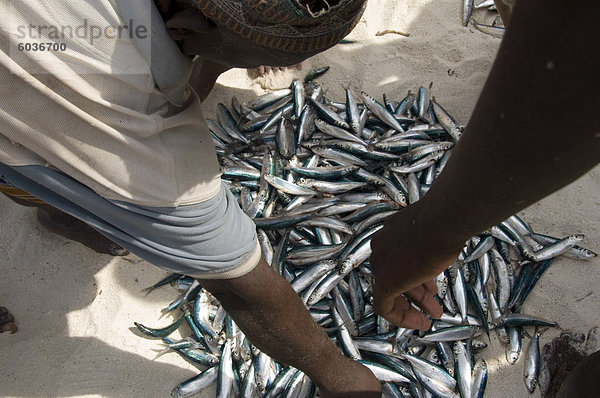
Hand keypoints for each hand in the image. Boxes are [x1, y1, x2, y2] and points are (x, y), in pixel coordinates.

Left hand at [369, 214, 458, 329]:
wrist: (441, 221)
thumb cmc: (443, 223)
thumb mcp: (434, 233)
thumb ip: (429, 244)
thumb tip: (439, 249)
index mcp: (390, 234)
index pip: (397, 260)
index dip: (415, 275)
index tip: (429, 286)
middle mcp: (381, 248)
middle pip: (395, 275)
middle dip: (417, 292)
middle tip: (431, 304)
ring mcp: (380, 265)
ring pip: (392, 292)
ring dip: (415, 305)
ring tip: (433, 313)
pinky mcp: (384, 281)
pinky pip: (385, 307)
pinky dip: (402, 317)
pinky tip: (421, 322)